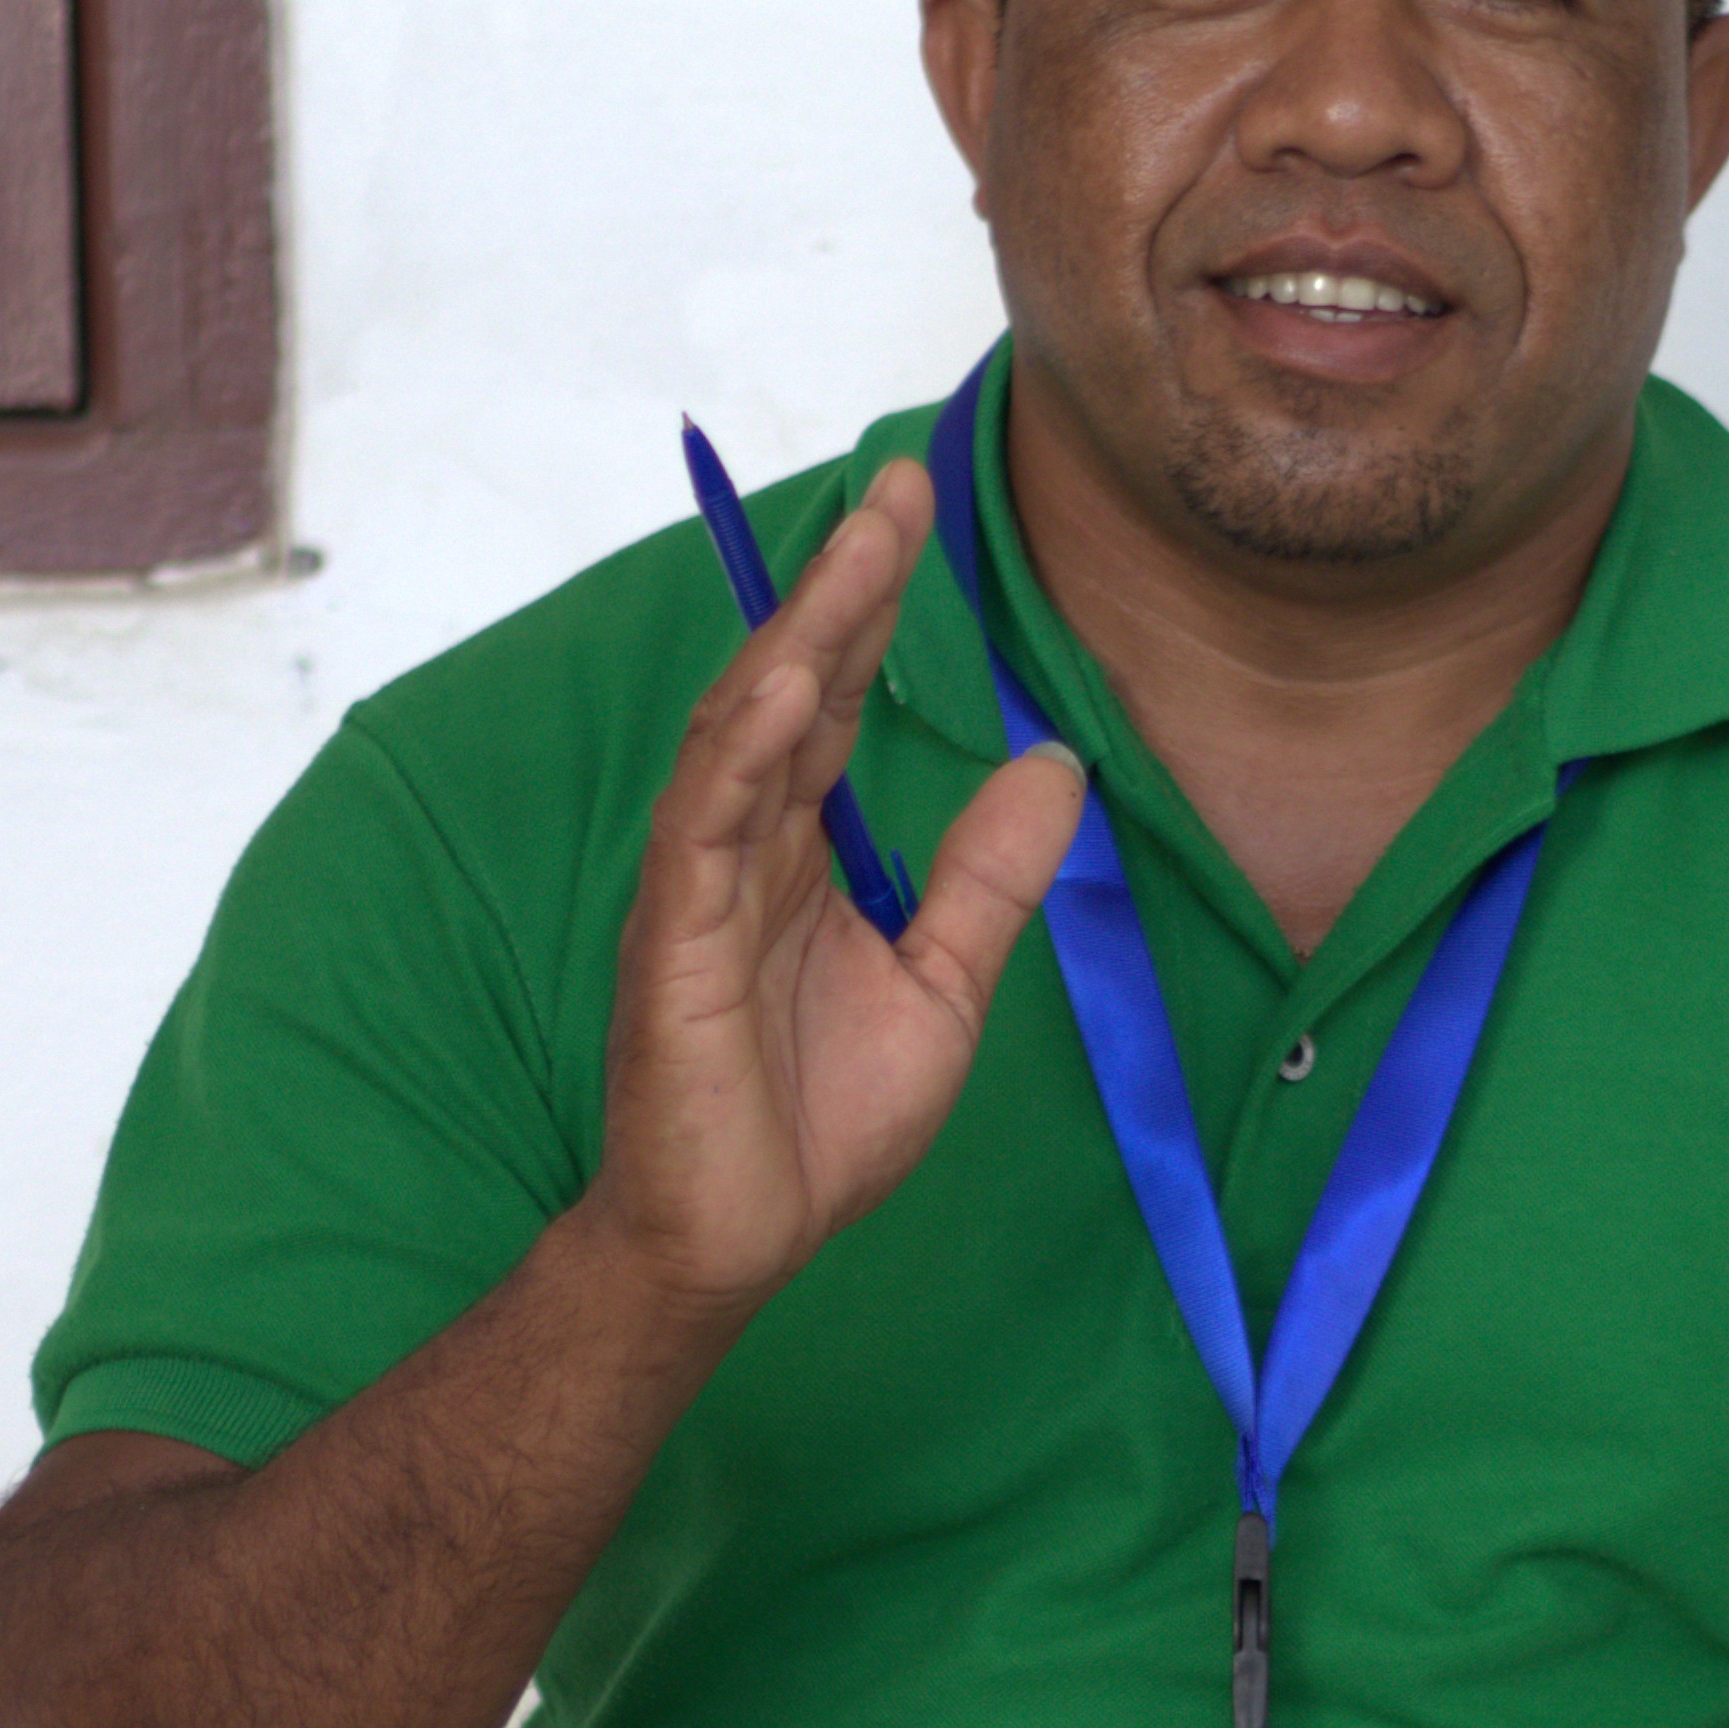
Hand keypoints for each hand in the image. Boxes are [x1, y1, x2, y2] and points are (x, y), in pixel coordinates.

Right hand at [579, 460, 1083, 1340]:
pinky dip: (740, 746)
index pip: (834, 700)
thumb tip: (1056, 764)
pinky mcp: (672, 939)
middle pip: (790, 685)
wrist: (743, 1241)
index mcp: (799, 849)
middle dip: (843, 583)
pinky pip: (704, 822)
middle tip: (899, 486)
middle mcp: (743, 845)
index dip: (872, 605)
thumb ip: (988, 875)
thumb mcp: (944, 984)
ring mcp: (700, 885)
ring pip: (743, 728)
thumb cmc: (819, 1122)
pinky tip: (781, 679)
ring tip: (857, 549)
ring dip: (796, 632)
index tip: (920, 509)